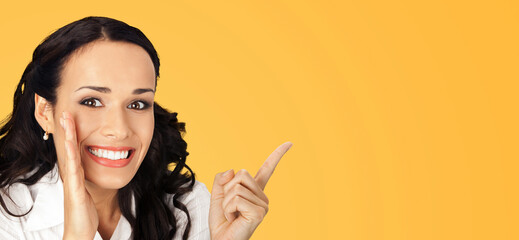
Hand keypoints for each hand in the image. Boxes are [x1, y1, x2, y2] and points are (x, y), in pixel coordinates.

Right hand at [60, 112, 97, 239]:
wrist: (79, 233)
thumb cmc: (84, 215)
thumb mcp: (90, 193)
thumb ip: (91, 181)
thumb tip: (101, 169)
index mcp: (77, 176)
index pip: (75, 151)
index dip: (73, 135)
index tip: (72, 118)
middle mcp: (72, 177)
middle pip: (69, 150)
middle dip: (68, 130)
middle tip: (65, 112)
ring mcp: (72, 183)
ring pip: (70, 156)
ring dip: (68, 137)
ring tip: (66, 120)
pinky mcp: (75, 192)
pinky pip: (74, 171)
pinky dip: (71, 156)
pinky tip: (70, 144)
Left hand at [209, 142, 292, 239]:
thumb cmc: (222, 222)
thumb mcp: (218, 196)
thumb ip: (222, 180)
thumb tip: (232, 170)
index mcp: (254, 190)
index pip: (267, 169)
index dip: (277, 155)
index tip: (289, 143)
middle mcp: (262, 196)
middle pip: (241, 173)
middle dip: (227, 189)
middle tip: (230, 207)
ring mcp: (263, 205)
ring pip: (236, 188)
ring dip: (226, 202)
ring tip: (232, 215)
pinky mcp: (259, 213)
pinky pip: (237, 199)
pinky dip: (229, 209)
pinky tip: (234, 219)